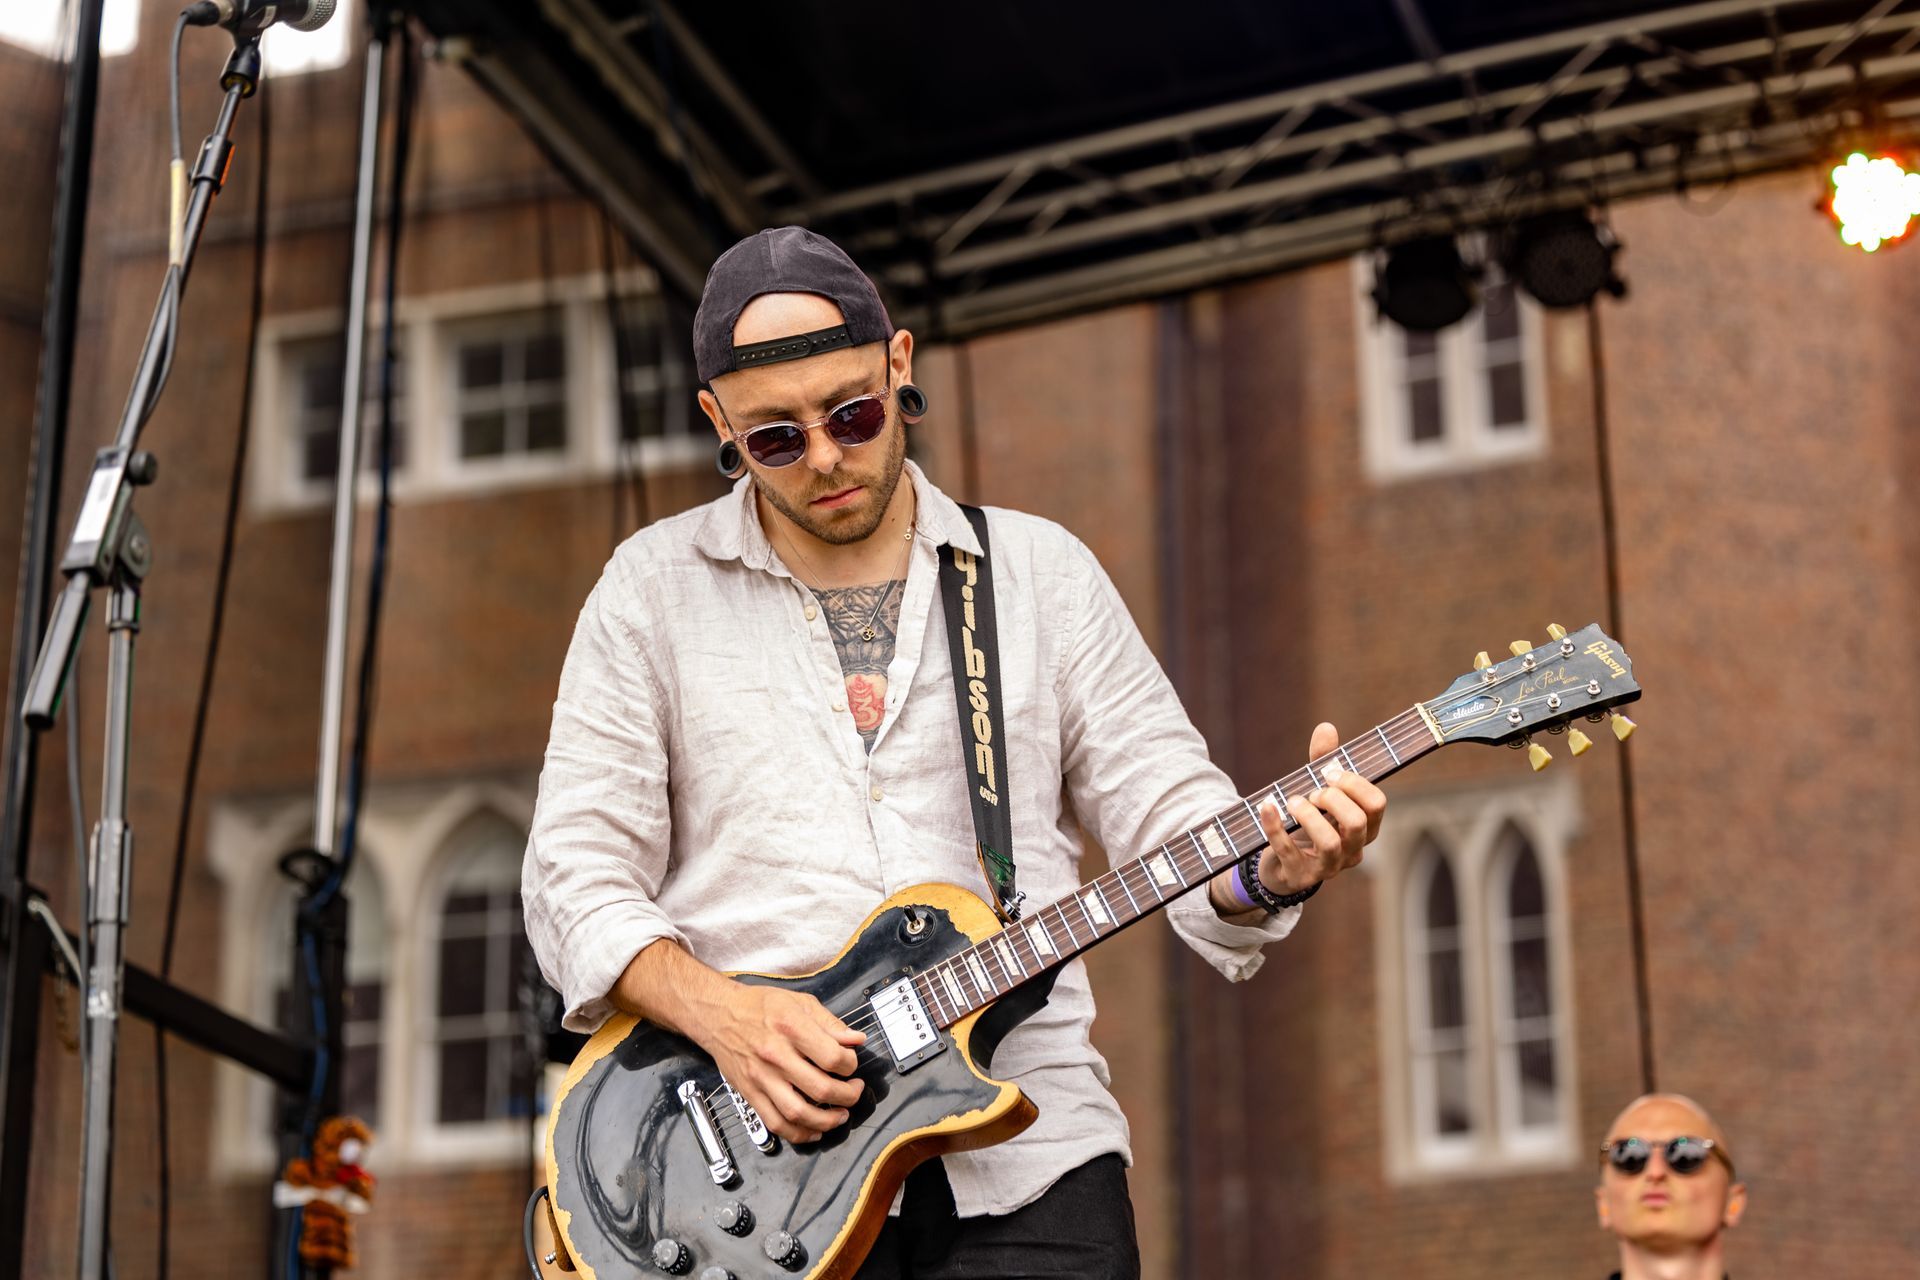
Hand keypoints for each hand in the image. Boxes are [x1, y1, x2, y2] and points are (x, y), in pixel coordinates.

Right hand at [698, 983, 865, 1144]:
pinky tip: (814, 1130)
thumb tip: (856, 1039)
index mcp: (791, 1027)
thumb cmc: (758, 1006)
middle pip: (821, 1088)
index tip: (851, 1064)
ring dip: (827, 1121)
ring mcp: (761, 1078)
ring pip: (799, 1113)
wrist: (718, 1014)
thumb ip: (830, 1023)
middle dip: (847, 1096)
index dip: (851, 1064)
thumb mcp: (799, 1002)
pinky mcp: (750, 1093)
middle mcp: (775, 1055)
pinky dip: (798, 1134)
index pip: (833, 1057)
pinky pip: (775, 1123)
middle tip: (854, 1091)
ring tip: (840, 1115)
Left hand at [1254, 721, 1386, 896]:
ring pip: (1330, 843)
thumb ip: (1323, 761)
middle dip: (1333, 799)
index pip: (1376, 804)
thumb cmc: (1308, 823)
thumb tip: (1326, 727)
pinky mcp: (1299, 874)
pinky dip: (1275, 826)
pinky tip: (1267, 806)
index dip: (1355, 784)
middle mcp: (1352, 850)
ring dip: (1309, 815)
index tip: (1330, 772)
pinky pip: (1288, 851)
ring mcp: (1328, 867)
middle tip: (1313, 792)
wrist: (1282, 864)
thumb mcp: (1317, 791)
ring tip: (1293, 802)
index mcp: (1365, 828)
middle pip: (1357, 823)